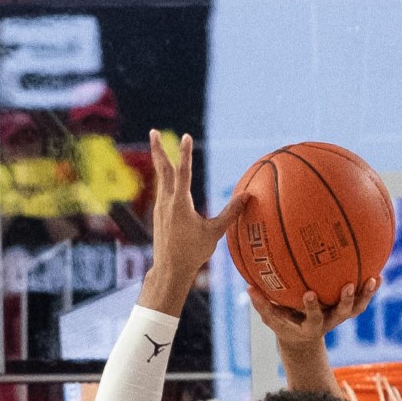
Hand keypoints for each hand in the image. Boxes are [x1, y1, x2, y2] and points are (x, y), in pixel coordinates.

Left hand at [145, 132, 242, 289]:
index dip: (185, 154)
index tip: (186, 137)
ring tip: (158, 145)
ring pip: (161, 178)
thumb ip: (230, 213)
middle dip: (158, 149)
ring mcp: (160, 207)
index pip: (183, 173)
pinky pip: (162, 189)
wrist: (169, 269)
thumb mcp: (214, 233)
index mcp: (180, 204)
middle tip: (154, 131)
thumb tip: (247, 196)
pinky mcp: (158, 214)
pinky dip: (164, 177)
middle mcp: (167, 202)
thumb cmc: (193, 253)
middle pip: (163, 169)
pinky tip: (165, 175)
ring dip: (160, 160)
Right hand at [249, 279, 377, 352]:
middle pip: (342, 314)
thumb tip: (248, 287)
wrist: (303, 338)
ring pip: (357, 308)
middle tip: (348, 286)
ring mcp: (340, 315)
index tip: (309, 294)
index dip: (312, 307)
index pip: (313, 317)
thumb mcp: (272, 318)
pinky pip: (361, 299)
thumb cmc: (285, 324)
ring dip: (366, 294)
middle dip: (346, 301)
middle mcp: (330, 321)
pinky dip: (370, 288)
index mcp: (312, 325)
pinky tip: (378, 272)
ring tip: (373, 279)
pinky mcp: (347, 309)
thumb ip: (262, 305)